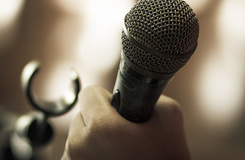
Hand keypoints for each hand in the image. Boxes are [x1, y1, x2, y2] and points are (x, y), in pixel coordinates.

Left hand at [62, 86, 190, 159]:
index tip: (117, 109)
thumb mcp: (170, 115)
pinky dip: (87, 155)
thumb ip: (146, 94)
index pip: (89, 93)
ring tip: (115, 152)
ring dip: (91, 139)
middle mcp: (78, 145)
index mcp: (101, 127)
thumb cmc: (165, 156)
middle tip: (120, 134)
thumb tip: (132, 91)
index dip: (106, 98)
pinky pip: (74, 155)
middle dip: (98, 120)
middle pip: (81, 115)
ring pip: (76, 136)